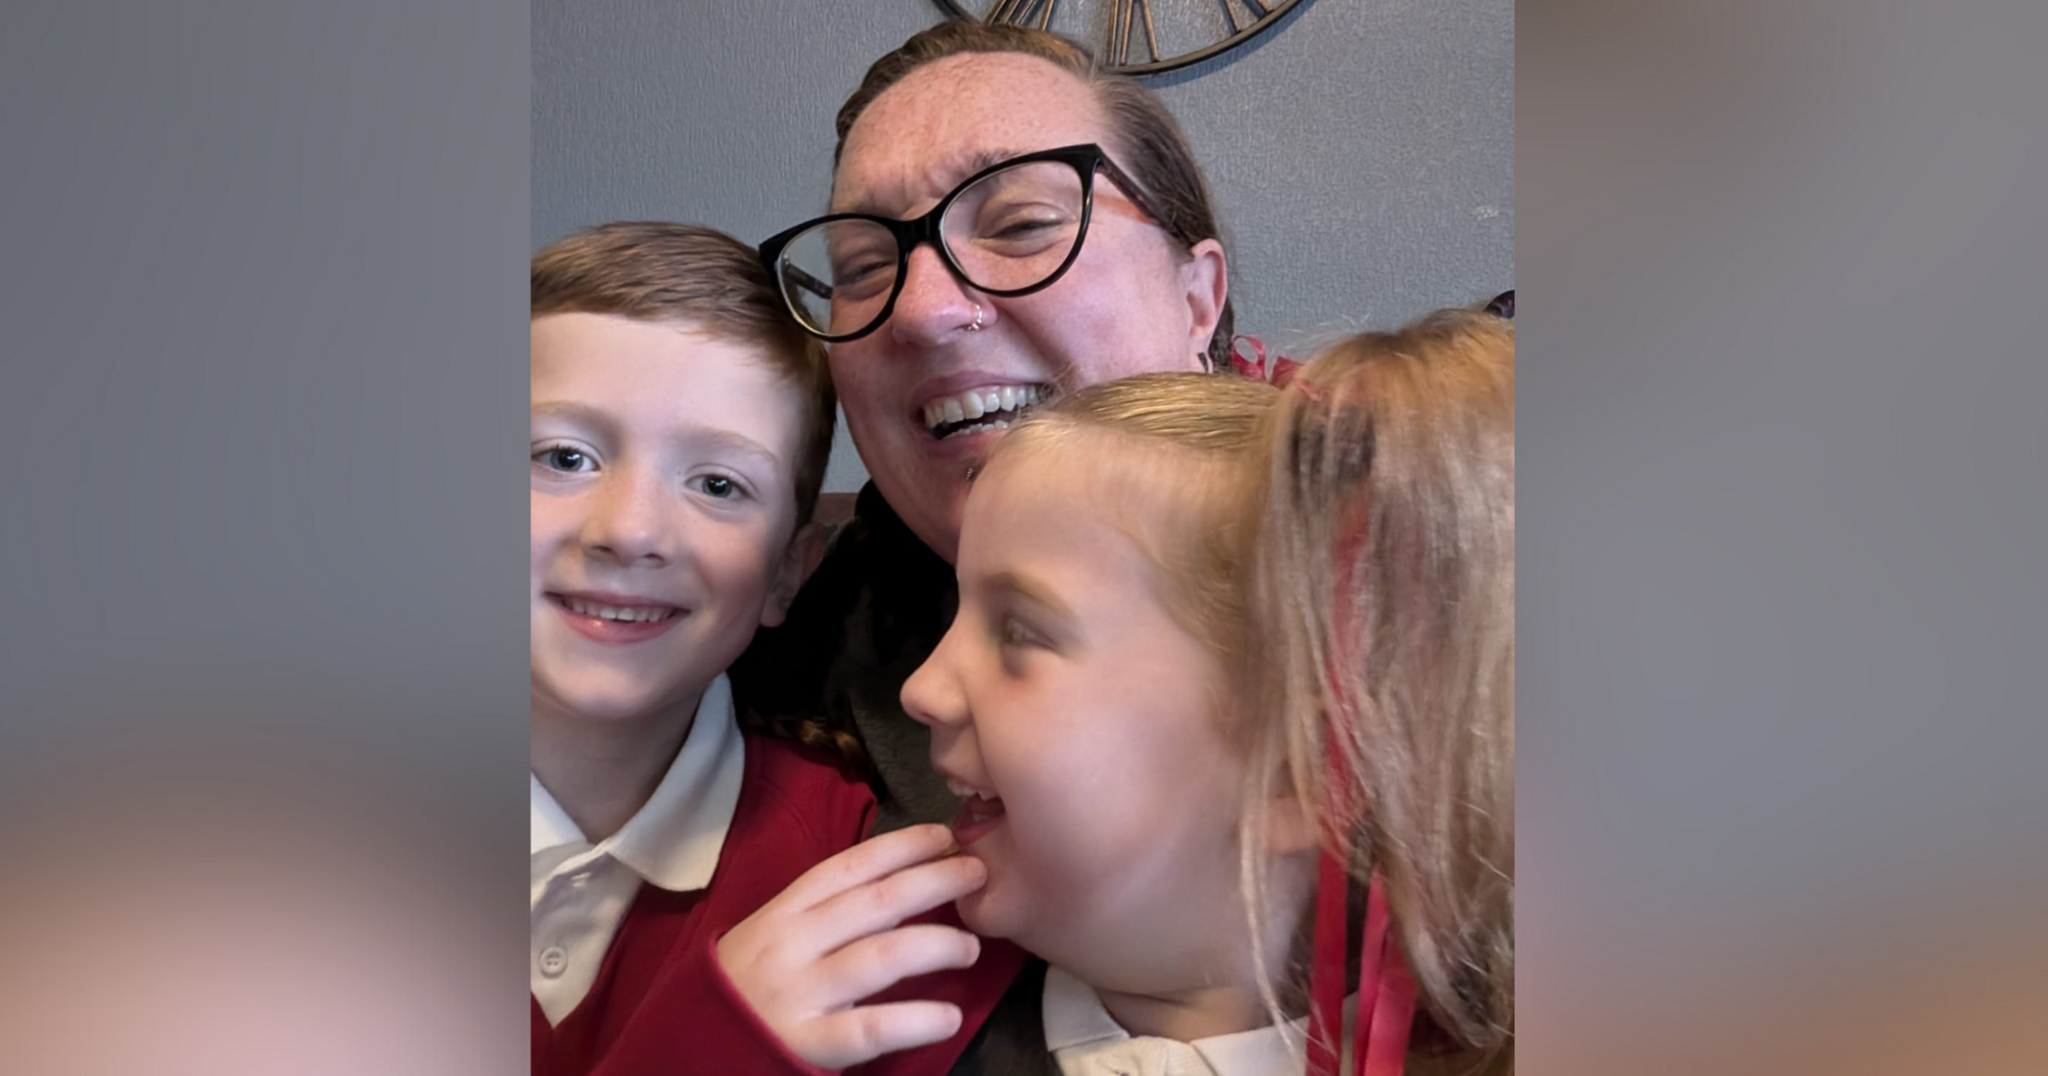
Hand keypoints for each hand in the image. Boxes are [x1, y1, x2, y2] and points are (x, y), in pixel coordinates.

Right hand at [715, 823, 988, 1069]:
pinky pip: (870, 1029)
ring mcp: (800, 993)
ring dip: (936, 945)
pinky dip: (916, 1020)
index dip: (900, 846)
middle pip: (874, 903)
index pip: (849, 867)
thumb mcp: (776, 935)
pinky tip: (948, 1016)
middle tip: (978, 873)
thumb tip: (905, 885)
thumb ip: (827, 913)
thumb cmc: (746, 985)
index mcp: (785, 910)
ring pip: (880, 958)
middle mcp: (793, 943)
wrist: (691, 1045)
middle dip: (932, 882)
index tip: (944, 834)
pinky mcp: (807, 1043)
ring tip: (971, 946)